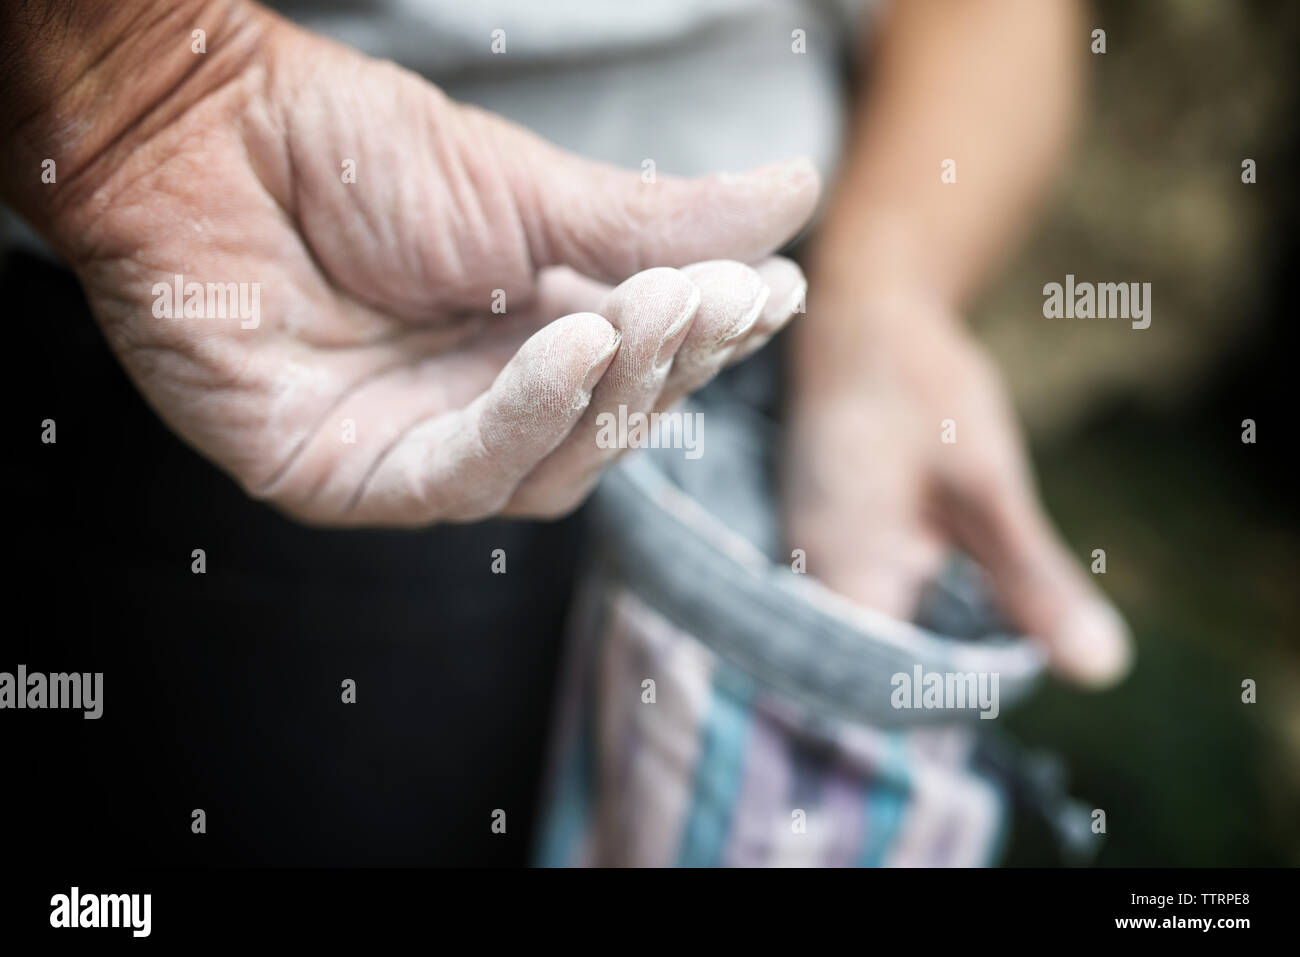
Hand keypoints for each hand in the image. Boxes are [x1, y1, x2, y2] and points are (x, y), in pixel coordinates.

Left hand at [12, 3, 816, 524]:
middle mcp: (476, 407)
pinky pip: (456, 475)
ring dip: (612, 394)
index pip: (640, 367)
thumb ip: (656, 225)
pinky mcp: (347, 481)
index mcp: (524, 339)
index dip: (707, 339)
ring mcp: (414, 450)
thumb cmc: (352, 152)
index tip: (772, 294)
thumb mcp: (529, 192)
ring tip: (659, 313)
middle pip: (604, 429)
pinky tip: (572, 346)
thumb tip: (795, 197)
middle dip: (672, 367)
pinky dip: (524, 416)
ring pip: (548, 469)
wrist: (202, 131)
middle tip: (724, 299)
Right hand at [785, 291, 1131, 686]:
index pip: (882, 693)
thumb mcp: (990, 483)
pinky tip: (948, 596)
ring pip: (864, 642)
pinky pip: (859, 608)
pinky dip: (907, 615)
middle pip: (867, 677)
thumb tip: (1102, 669)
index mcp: (841, 575)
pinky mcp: (820, 545)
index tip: (1009, 681)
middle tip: (1008, 654)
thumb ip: (1031, 581)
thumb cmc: (919, 388)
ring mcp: (805, 563)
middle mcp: (807, 581)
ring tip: (983, 630)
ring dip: (924, 647)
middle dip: (938, 680)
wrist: (862, 316)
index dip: (947, 704)